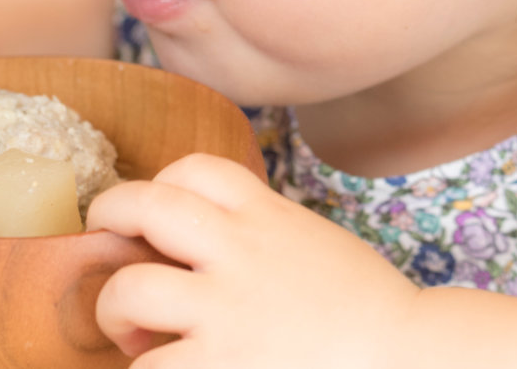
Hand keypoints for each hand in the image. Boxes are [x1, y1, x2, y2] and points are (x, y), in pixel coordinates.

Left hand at [86, 154, 422, 367]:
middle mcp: (240, 252)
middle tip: (104, 241)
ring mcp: (226, 310)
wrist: (412, 358)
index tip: (160, 213)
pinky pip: (149, 368)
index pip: (194, 168)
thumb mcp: (315, 244)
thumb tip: (209, 240)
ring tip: (132, 333)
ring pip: (129, 290)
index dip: (163, 184)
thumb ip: (264, 233)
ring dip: (116, 311)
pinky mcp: (219, 366)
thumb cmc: (369, 312)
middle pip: (142, 206)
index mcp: (268, 215)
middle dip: (110, 217)